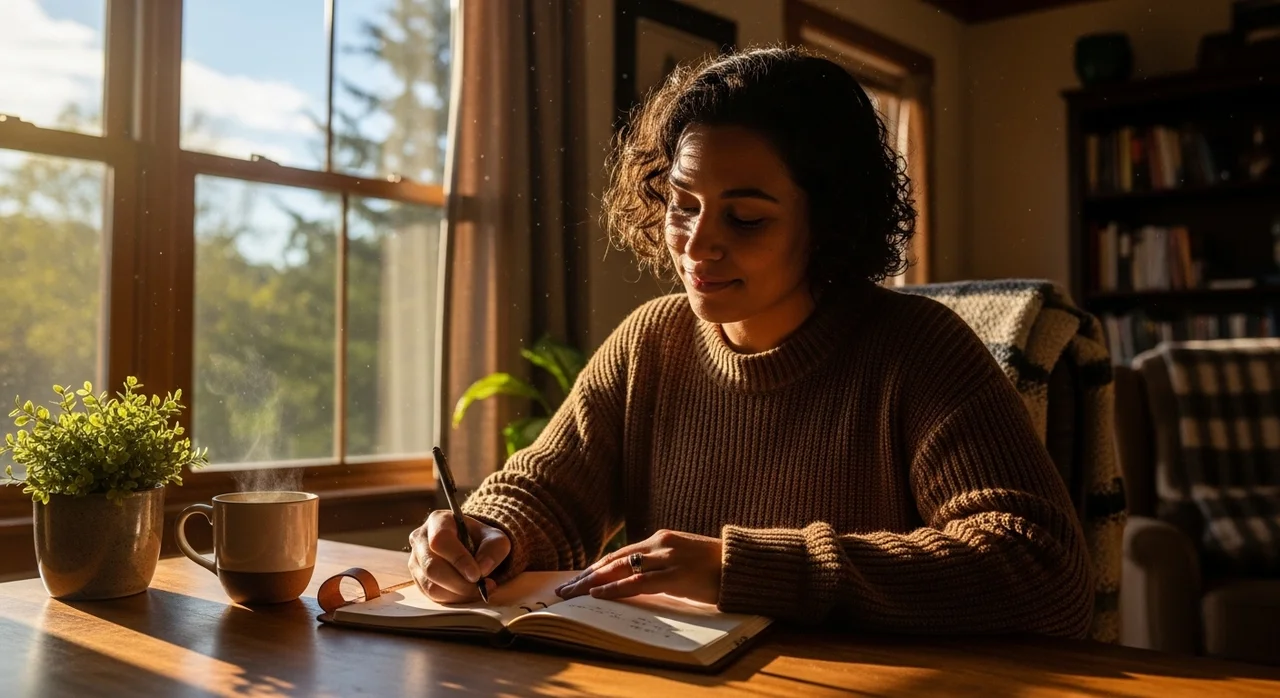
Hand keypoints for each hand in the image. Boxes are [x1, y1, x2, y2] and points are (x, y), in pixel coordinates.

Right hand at [408, 510, 510, 602]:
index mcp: (438, 521)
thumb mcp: (496, 538)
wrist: (471, 546)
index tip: (477, 575)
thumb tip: (482, 569)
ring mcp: (415, 560)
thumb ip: (493, 550)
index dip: (458, 559)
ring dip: (458, 593)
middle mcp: (420, 539)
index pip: (440, 541)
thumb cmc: (481, 539)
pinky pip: (432, 596)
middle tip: (482, 587)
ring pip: (430, 585)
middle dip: (459, 583)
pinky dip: (453, 599)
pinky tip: (468, 593)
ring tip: (479, 590)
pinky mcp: (417, 579)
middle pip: (432, 567)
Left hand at [554, 529, 722, 603]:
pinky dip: (616, 588)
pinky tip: (599, 594)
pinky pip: (638, 582)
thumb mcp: (682, 561)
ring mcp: (667, 558)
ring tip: (573, 594)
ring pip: (620, 569)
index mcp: (661, 540)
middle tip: (564, 589)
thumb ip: (660, 566)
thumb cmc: (714, 566)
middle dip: (587, 575)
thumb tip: (637, 580)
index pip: (620, 554)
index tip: (577, 579)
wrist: (742, 565)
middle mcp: (660, 544)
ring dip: (593, 583)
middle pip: (614, 560)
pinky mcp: (676, 575)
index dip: (596, 567)